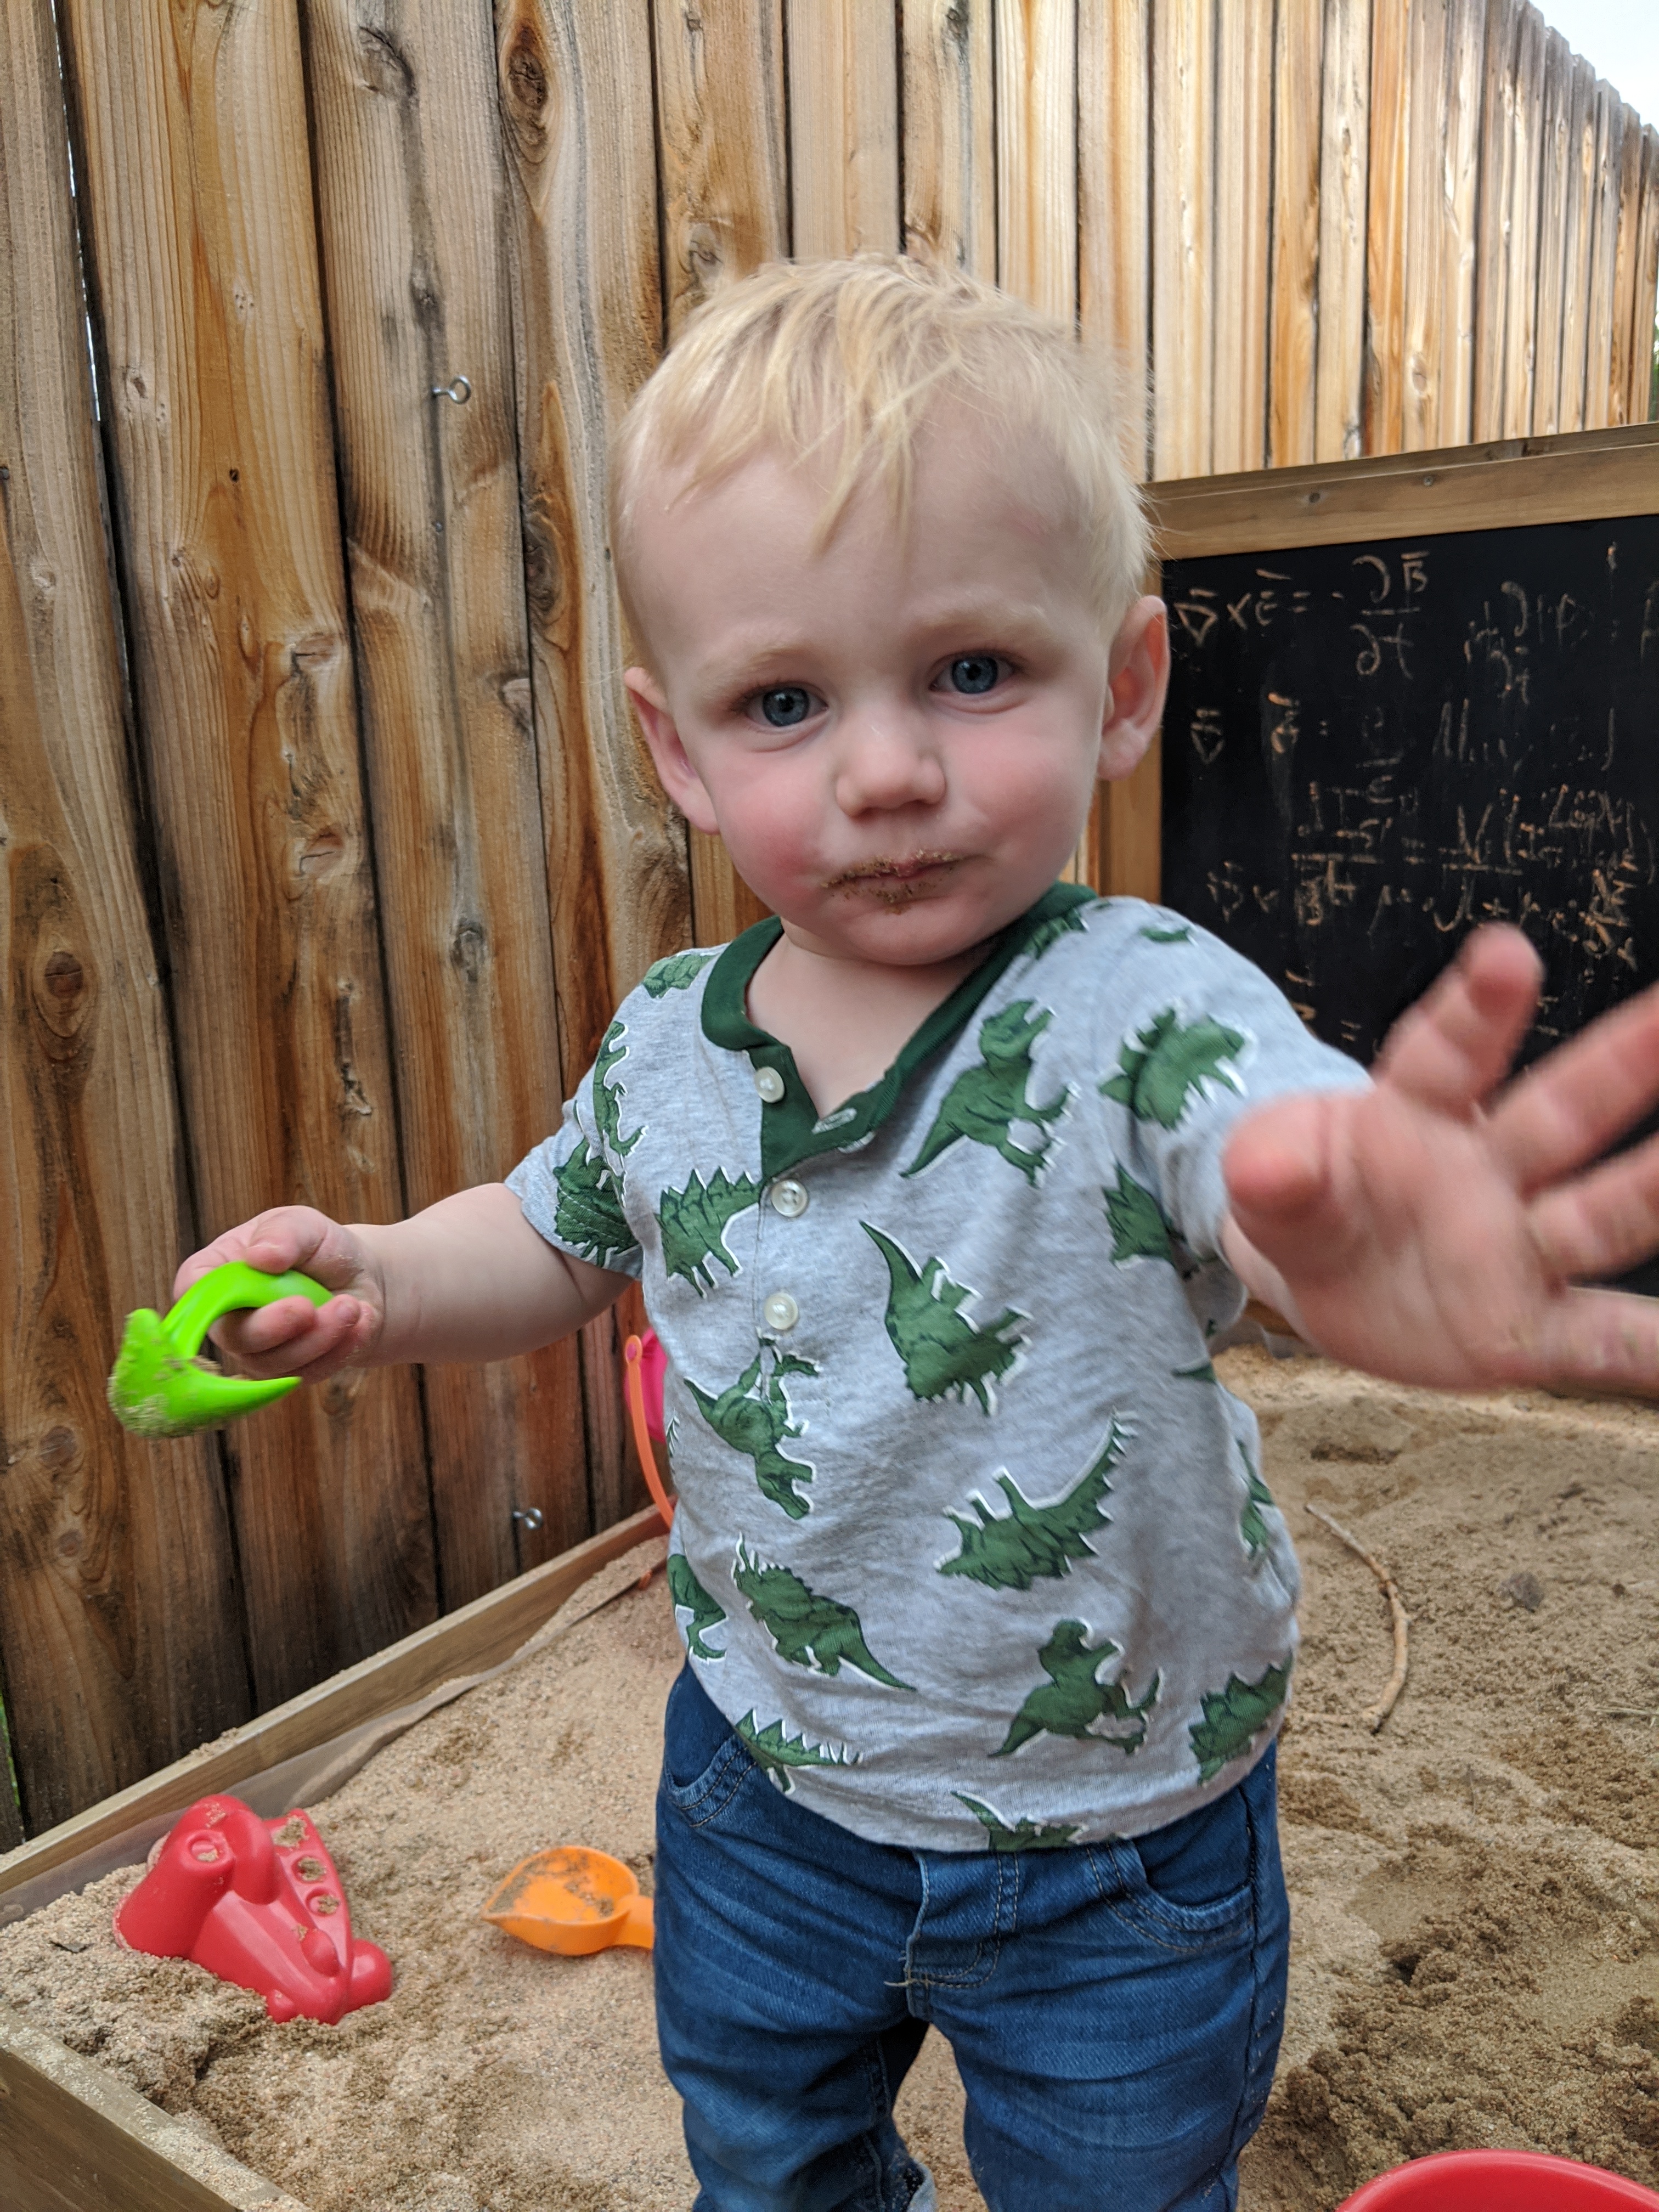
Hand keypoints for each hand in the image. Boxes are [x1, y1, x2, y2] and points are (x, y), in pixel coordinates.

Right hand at [173, 1207, 384, 1384]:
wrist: (362, 1279)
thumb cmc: (320, 1248)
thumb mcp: (304, 1224)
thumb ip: (283, 1234)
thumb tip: (260, 1256)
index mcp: (218, 1273)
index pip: (192, 1288)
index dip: (200, 1299)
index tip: (236, 1293)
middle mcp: (230, 1318)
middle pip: (234, 1337)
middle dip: (272, 1326)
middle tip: (307, 1307)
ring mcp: (259, 1351)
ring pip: (275, 1363)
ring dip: (318, 1337)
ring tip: (350, 1306)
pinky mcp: (292, 1373)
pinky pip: (310, 1373)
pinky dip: (341, 1349)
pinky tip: (362, 1321)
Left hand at [1222, 925, 1658, 1393]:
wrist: (1321, 1277)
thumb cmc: (1307, 1200)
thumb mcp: (1270, 1180)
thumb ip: (1271, 1167)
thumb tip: (1260, 1165)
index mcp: (1415, 1109)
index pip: (1446, 1050)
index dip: (1476, 1004)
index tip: (1506, 954)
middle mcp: (1487, 1167)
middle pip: (1561, 1112)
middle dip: (1621, 1063)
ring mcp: (1516, 1246)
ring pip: (1602, 1216)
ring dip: (1655, 1187)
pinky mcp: (1526, 1327)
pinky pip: (1599, 1339)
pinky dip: (1648, 1348)